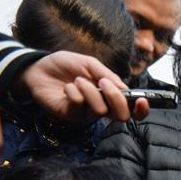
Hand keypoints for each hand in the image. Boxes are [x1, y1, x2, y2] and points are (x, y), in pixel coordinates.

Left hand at [16, 51, 149, 122]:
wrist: (38, 68)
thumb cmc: (65, 65)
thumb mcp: (88, 63)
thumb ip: (106, 74)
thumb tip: (123, 88)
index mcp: (109, 95)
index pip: (131, 109)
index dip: (141, 109)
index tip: (142, 100)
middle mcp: (101, 107)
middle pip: (121, 116)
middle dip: (116, 99)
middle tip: (104, 83)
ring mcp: (86, 113)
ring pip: (100, 110)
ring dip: (90, 91)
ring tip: (78, 80)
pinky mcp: (70, 115)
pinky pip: (80, 106)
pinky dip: (74, 92)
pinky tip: (67, 86)